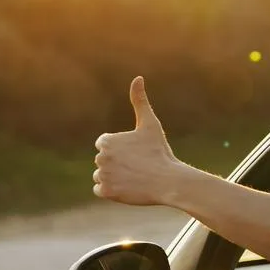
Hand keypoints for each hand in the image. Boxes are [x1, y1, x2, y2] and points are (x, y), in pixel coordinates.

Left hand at [93, 76, 180, 205]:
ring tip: (134, 177)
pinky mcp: (106, 192)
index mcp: (106, 141)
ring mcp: (103, 175)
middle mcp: (100, 157)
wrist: (169, 181)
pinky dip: (112, 190)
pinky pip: (100, 190)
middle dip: (118, 164)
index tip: (136, 154)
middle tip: (138, 166)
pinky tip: (128, 186)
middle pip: (104, 161)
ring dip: (114, 177)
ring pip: (101, 175)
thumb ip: (139, 100)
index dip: (122, 150)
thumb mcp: (150, 124)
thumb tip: (138, 77)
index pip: (105, 146)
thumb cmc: (160, 152)